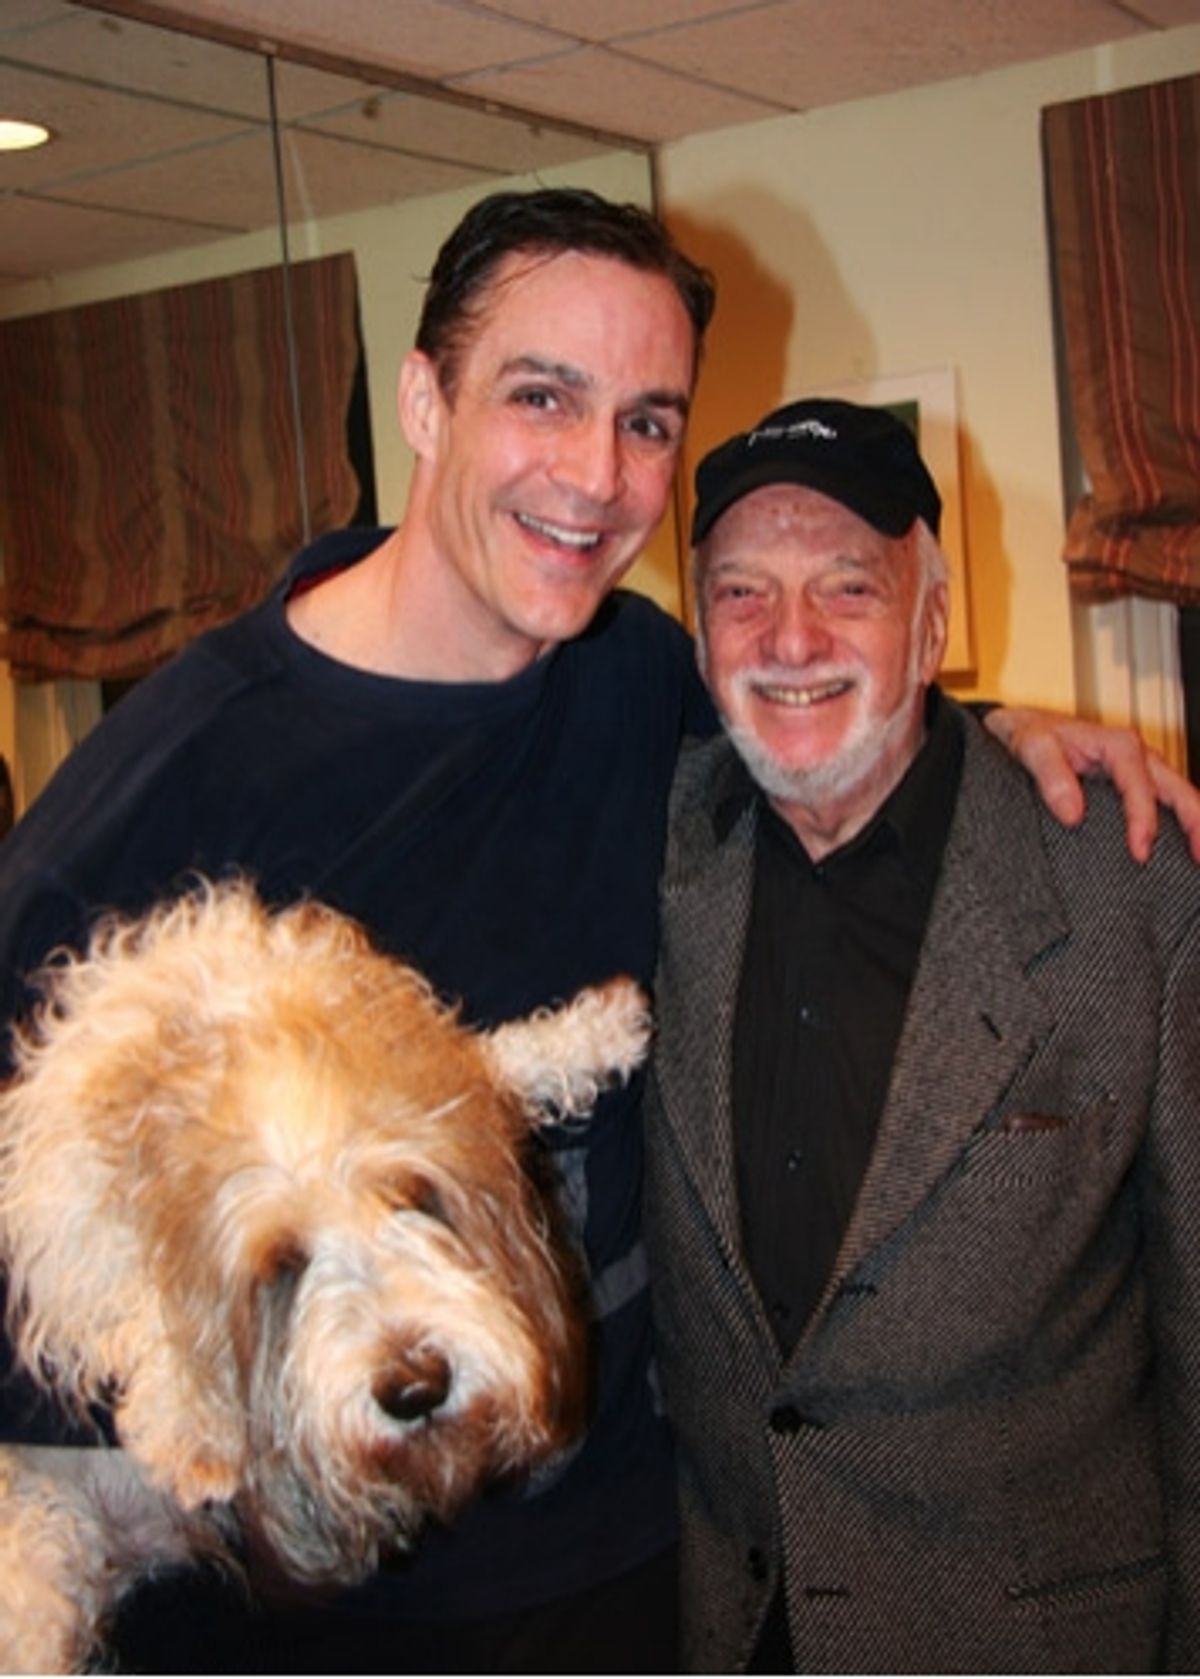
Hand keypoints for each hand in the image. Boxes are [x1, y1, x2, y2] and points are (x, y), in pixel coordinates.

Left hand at [983, 707, 1199, 863]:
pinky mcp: (1135, 783)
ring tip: (1198, 860)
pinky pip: (1165, 803)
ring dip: (1194, 826)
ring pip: (1179, 797)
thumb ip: (1051, 776)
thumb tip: (1073, 813)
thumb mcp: (1032, 746)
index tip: (1140, 853)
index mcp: (1118, 745)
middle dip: (1197, 824)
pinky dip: (1178, 824)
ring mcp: (1140, 770)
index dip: (1144, 821)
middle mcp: (1137, 756)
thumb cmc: (1029, 732)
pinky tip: (1180, 850)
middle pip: (1179, 791)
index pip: (1141, 787)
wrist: (1020, 725)